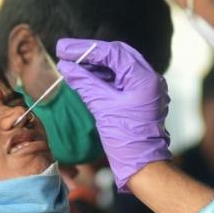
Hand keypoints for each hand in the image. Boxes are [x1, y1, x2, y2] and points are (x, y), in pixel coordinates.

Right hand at [57, 38, 171, 190]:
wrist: (141, 164)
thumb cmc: (126, 138)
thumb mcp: (102, 106)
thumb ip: (84, 83)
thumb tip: (66, 66)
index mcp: (144, 78)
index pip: (113, 53)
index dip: (86, 49)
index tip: (64, 48)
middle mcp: (149, 79)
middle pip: (117, 56)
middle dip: (90, 53)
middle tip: (66, 52)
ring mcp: (146, 89)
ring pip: (118, 68)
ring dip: (95, 65)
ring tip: (71, 64)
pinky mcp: (140, 99)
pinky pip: (120, 80)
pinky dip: (102, 77)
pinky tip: (84, 77)